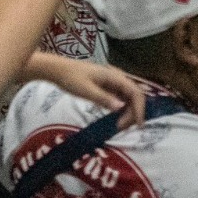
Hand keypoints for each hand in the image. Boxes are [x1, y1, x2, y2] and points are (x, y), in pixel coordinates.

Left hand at [29, 54, 145, 128]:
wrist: (57, 70)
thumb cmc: (71, 78)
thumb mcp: (86, 90)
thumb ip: (104, 98)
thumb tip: (121, 107)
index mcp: (114, 76)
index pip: (135, 93)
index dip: (140, 109)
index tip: (137, 125)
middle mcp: (116, 79)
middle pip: (134, 96)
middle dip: (133, 113)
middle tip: (122, 127)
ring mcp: (111, 83)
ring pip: (127, 99)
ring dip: (127, 112)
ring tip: (118, 125)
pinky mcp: (106, 88)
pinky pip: (119, 99)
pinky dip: (120, 110)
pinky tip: (115, 119)